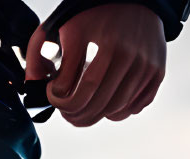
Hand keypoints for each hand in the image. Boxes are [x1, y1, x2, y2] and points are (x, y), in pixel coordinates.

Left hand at [25, 4, 166, 126]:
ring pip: (114, 111)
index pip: (80, 91)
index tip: (52, 94)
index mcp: (109, 44)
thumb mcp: (65, 26)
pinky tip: (104, 100)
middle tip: (64, 110)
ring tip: (81, 107)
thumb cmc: (96, 13)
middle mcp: (132, 58)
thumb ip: (41, 52)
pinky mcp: (156, 75)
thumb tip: (32, 85)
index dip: (60, 100)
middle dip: (74, 114)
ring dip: (93, 115)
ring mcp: (147, 68)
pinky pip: (132, 108)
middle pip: (97, 105)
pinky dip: (115, 111)